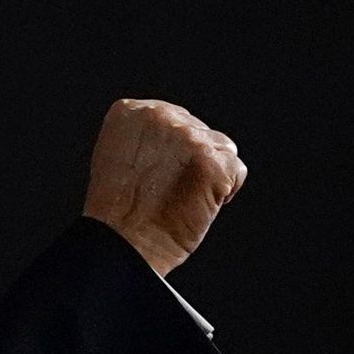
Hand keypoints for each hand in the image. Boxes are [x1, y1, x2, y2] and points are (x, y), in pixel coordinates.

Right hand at [85, 100, 245, 279]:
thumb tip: (174, 140)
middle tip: (173, 189)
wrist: (124, 242)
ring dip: (211, 172)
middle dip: (194, 159)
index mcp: (132, 112)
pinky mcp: (213, 163)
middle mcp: (161, 117)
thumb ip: (144, 137)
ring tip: (186, 197)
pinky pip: (236, 170)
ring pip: (221, 146)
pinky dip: (226, 190)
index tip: (163, 171)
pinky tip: (200, 204)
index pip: (175, 118)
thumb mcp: (117, 155)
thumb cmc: (118, 211)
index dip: (175, 149)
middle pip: (200, 130)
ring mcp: (190, 138)